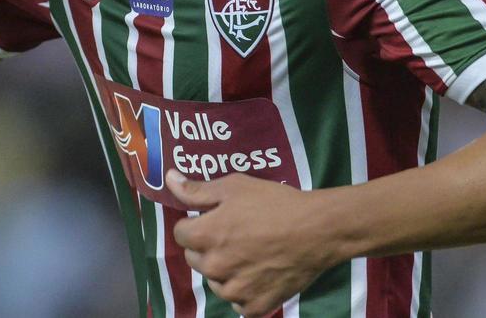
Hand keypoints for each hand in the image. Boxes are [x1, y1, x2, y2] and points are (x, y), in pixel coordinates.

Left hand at [168, 170, 335, 316]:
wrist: (317, 230)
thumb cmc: (274, 203)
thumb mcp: (234, 186)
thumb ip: (197, 189)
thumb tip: (168, 180)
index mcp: (205, 236)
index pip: (180, 234)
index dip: (195, 223)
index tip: (214, 218)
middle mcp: (214, 267)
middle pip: (196, 258)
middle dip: (209, 247)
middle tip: (236, 234)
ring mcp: (234, 290)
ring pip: (216, 282)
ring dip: (225, 271)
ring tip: (250, 253)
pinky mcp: (255, 306)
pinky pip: (238, 302)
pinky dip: (245, 291)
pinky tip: (259, 273)